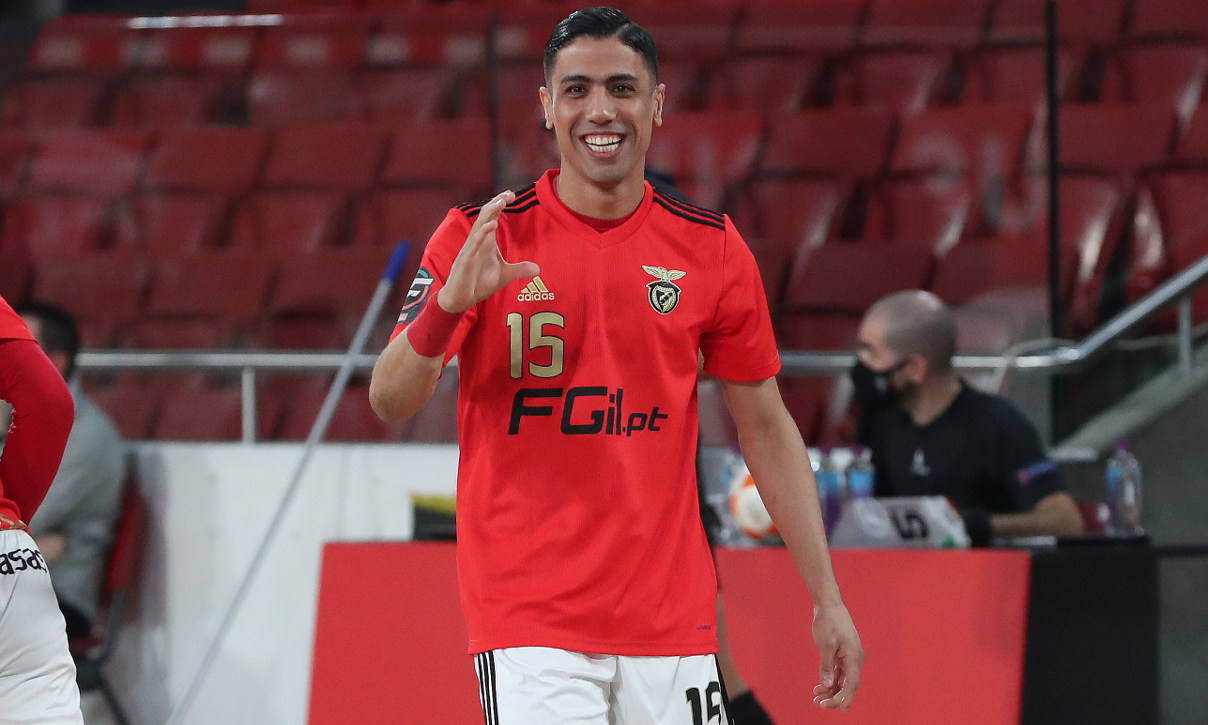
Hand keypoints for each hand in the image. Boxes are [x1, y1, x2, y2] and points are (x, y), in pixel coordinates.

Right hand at [438, 190, 539, 312]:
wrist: (461, 299)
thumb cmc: (478, 284)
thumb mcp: (504, 275)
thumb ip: (520, 269)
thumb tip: (538, 269)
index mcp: (486, 241)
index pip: (492, 216)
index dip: (500, 204)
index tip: (512, 195)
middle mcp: (477, 241)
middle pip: (485, 215)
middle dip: (496, 202)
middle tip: (509, 193)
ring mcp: (470, 249)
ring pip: (479, 225)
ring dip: (490, 212)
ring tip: (501, 202)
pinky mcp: (466, 259)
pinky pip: (474, 243)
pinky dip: (483, 233)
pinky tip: (491, 225)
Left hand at [811, 602, 862, 711]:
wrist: (829, 604)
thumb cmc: (828, 621)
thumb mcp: (825, 644)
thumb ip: (827, 666)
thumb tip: (828, 685)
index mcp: (854, 657)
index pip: (852, 684)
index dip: (847, 698)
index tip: (840, 711)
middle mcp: (854, 659)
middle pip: (847, 685)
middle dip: (834, 697)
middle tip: (818, 704)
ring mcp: (848, 657)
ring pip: (842, 680)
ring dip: (830, 690)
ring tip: (816, 698)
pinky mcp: (842, 654)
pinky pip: (838, 672)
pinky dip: (830, 680)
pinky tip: (818, 687)